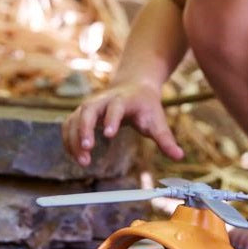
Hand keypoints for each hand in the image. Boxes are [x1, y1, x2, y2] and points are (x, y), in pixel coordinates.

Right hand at [62, 80, 183, 166]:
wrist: (134, 87)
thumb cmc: (146, 106)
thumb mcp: (157, 121)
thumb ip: (165, 140)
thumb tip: (179, 156)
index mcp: (123, 100)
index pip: (115, 107)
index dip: (111, 119)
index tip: (109, 134)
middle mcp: (103, 100)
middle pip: (88, 110)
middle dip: (85, 129)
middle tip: (87, 149)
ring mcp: (89, 106)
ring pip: (75, 119)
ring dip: (74, 140)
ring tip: (83, 161)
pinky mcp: (81, 114)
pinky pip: (69, 126)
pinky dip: (68, 141)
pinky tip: (75, 156)